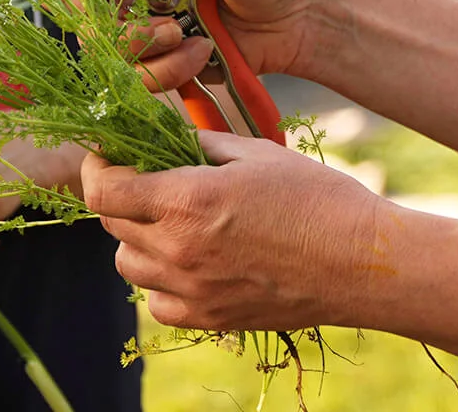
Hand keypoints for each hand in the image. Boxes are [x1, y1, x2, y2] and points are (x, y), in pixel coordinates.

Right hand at [9, 0, 342, 89]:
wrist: (308, 17)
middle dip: (89, 8)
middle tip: (134, 8)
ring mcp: (146, 20)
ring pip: (103, 44)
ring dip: (138, 45)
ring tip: (183, 36)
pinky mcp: (161, 59)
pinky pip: (135, 76)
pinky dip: (162, 72)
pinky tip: (199, 56)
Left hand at [82, 129, 384, 330]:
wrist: (361, 262)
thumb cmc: (314, 198)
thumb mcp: (253, 152)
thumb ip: (200, 143)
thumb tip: (168, 139)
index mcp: (185, 200)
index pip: (102, 190)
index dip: (96, 167)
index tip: (107, 157)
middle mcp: (177, 249)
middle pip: (111, 225)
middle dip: (121, 198)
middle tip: (150, 183)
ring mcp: (191, 290)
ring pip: (127, 265)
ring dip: (137, 240)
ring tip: (172, 223)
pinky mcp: (209, 318)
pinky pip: (156, 302)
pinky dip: (160, 281)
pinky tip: (190, 262)